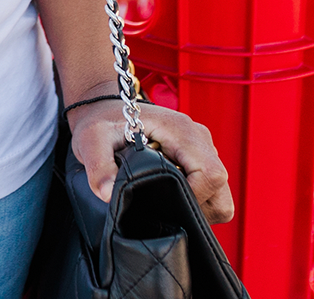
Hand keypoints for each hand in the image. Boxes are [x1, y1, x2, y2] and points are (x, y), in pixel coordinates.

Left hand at [69, 99, 233, 221]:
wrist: (103, 108)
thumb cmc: (101, 120)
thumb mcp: (92, 139)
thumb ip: (98, 166)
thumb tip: (108, 194)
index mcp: (181, 131)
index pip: (211, 175)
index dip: (195, 197)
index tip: (165, 202)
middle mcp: (197, 138)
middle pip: (221, 187)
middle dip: (199, 206)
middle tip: (165, 205)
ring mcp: (199, 147)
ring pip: (218, 192)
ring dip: (197, 204)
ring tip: (162, 198)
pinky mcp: (195, 157)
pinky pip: (209, 189)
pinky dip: (194, 199)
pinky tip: (165, 192)